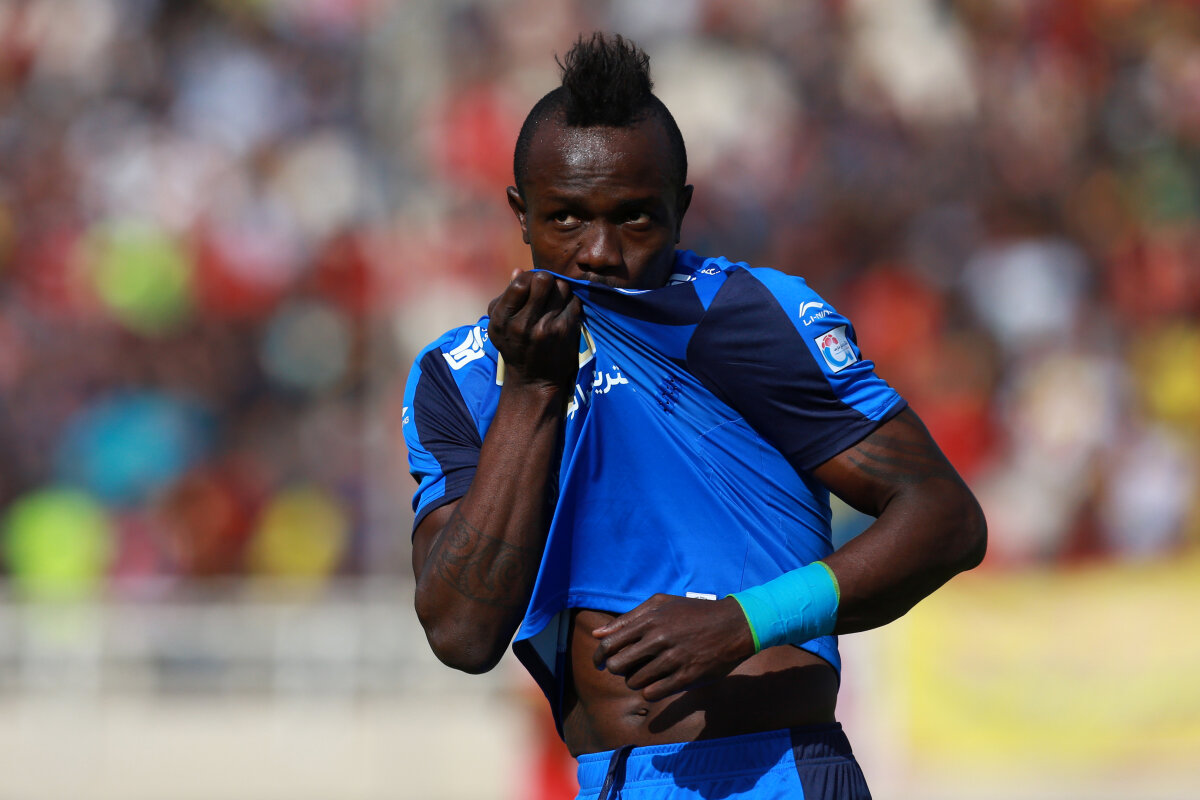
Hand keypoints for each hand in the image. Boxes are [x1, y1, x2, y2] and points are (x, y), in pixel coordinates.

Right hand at [488, 270, 581, 390]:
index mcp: (501, 319)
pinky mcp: (564, 333)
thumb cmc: (514, 347)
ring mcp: (544, 328)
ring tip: (556, 299)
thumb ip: (507, 298)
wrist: (532, 382)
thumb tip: (518, 270)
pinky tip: (564, 311)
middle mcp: (521, 324)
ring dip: (561, 289)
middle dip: (547, 280)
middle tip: (547, 289)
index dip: (529, 277)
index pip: (521, 282)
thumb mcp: (500, 325)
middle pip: (544, 280)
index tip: (532, 284)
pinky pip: (574, 302)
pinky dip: (571, 303)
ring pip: (562, 288)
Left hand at [591, 595, 756, 700]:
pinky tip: (657, 683)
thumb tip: (598, 634)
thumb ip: (629, 618)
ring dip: (636, 681)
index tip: (599, 663)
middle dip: (617, 669)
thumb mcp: (662, 604)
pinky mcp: (687, 677)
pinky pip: (652, 693)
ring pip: (634, 682)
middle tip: (626, 668)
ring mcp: (673, 659)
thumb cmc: (694, 613)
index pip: (609, 643)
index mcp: (650, 619)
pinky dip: (650, 691)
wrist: (734, 625)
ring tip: (647, 673)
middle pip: (618, 665)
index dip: (599, 656)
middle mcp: (659, 638)